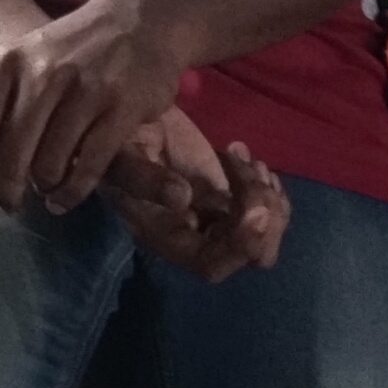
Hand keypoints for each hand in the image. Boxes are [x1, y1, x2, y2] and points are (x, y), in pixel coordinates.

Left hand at [0, 0, 190, 217]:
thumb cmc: (68, 51)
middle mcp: (42, 74)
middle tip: (12, 205)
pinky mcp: (121, 106)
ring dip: (44, 189)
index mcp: (7, 63)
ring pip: (50, 163)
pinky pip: (88, 165)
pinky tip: (66, 197)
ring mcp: (84, 89)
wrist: (140, 19)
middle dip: (7, 191)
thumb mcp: (17, 69)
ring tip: (45, 191)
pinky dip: (73, 191)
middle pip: (10, 155)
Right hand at [106, 109, 291, 279]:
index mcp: (167, 238)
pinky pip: (271, 210)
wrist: (131, 123)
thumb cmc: (117, 144)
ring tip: (243, 158)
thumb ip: (143, 180)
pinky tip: (249, 159)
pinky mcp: (233, 200)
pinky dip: (271, 186)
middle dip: (264, 216)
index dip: (240, 245)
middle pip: (252, 255)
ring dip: (270, 196)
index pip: (211, 265)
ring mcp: (220, 220)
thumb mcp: (119, 157)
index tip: (255, 208)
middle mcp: (198, 238)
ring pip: (269, 232)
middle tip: (250, 170)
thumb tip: (182, 200)